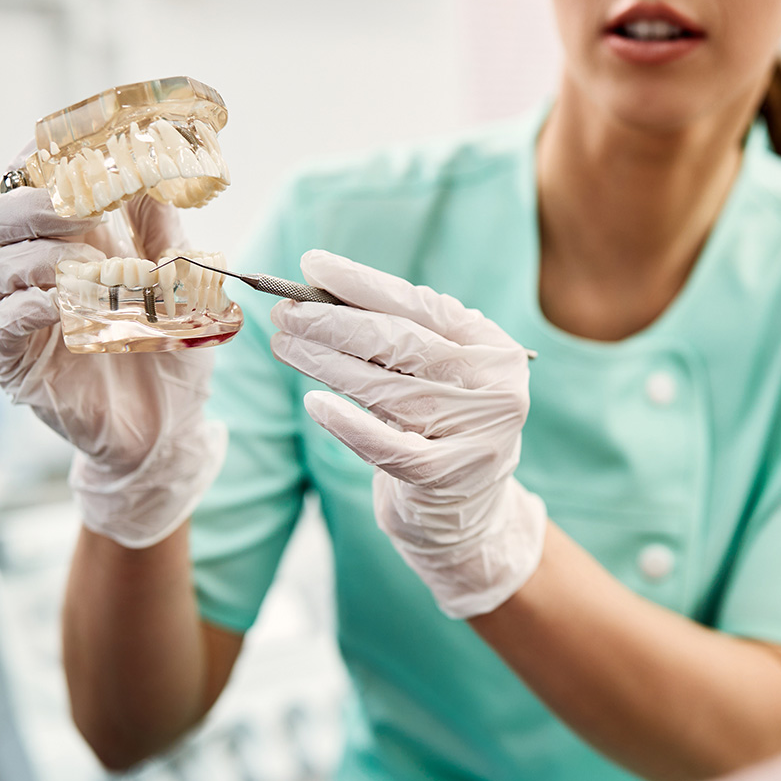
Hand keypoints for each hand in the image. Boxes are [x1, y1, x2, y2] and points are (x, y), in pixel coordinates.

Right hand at [0, 146, 224, 548]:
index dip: (43, 165)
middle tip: (74, 208)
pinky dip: (24, 310)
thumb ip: (164, 236)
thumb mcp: (181, 287)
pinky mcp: (21, 366)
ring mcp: (24, 321)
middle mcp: (38, 277)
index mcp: (71, 247)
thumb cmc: (173, 354)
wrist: (172, 429)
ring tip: (86, 268)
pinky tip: (57, 305)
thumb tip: (155, 176)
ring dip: (38, 257)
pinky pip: (0, 329)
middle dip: (31, 206)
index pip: (32, 191)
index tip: (74, 153)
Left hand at [269, 250, 546, 617]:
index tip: (313, 265)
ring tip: (285, 345)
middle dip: (335, 322)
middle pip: (402, 344)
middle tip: (285, 311)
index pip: (424, 307)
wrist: (466, 515)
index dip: (365, 284)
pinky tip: (314, 403)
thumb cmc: (439, 431)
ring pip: (386, 390)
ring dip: (326, 363)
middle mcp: (494, 390)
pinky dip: (347, 424)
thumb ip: (399, 340)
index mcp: (495, 352)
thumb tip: (322, 292)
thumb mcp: (436, 379)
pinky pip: (386, 446)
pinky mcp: (446, 477)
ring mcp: (475, 435)